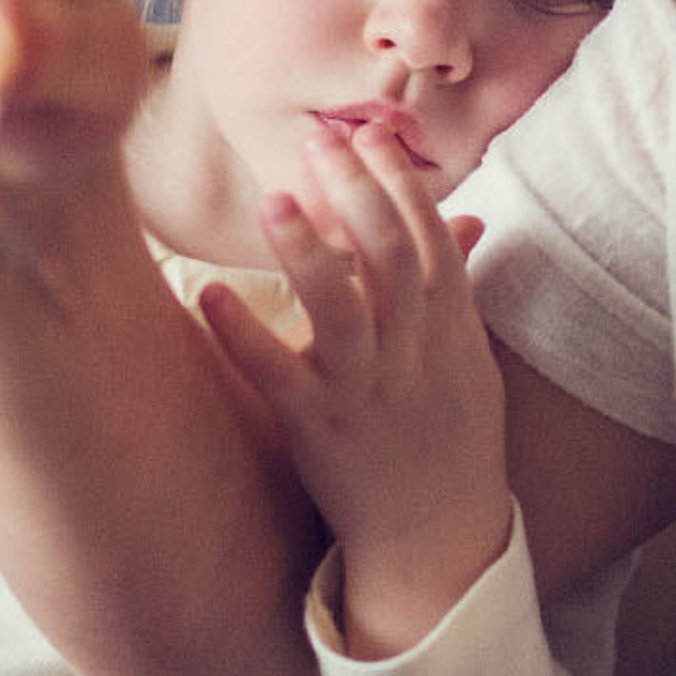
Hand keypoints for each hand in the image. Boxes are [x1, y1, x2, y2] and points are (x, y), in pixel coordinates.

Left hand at [197, 122, 511, 657]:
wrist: (440, 541)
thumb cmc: (450, 441)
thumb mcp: (469, 362)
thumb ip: (456, 288)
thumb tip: (463, 218)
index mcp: (450, 330)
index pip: (430, 237)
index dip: (401, 182)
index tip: (370, 134)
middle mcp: (413, 354)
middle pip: (390, 256)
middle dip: (357, 192)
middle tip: (317, 141)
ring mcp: (366, 391)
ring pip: (342, 310)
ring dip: (308, 251)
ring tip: (272, 201)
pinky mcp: (319, 429)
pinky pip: (277, 376)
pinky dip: (243, 334)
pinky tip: (206, 295)